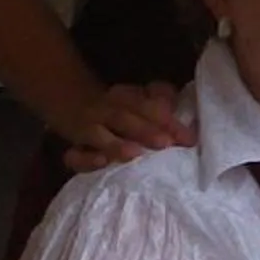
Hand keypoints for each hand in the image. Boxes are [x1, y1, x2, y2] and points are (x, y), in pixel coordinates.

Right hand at [54, 79, 186, 173]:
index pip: (148, 106)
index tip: (189, 138)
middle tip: (167, 143)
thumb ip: (159, 99)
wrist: (69, 99)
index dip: (168, 120)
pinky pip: (75, 155)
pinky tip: (101, 162)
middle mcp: (107, 109)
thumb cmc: (115, 107)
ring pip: (101, 134)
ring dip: (117, 144)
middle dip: (147, 130)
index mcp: (125, 97)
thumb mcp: (135, 99)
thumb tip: (177, 100)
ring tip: (135, 153)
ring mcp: (88, 127)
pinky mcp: (74, 147)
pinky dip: (86, 158)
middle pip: (126, 117)